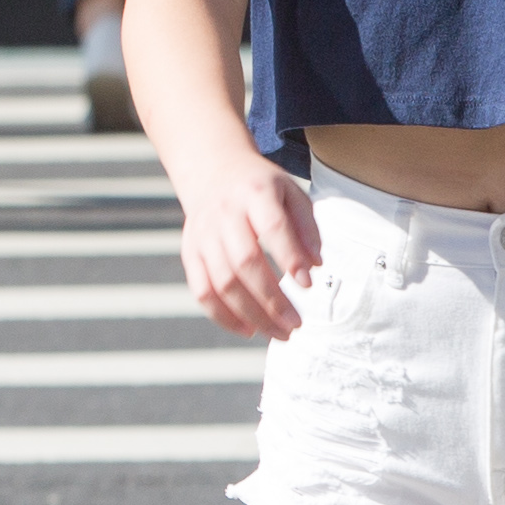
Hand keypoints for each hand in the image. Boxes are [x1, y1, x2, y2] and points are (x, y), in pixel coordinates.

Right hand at [176, 146, 322, 339]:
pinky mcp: (190, 252)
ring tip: (280, 334)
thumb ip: (307, 227)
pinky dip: (223, 316)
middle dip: (272, 299)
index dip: (290, 257)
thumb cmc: (262, 189)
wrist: (213, 171)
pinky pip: (201, 291)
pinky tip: (249, 330)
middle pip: (245, 262)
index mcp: (255, 192)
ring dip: (252, 315)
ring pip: (222, 283)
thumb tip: (315, 267)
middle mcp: (224, 213)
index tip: (308, 285)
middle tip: (296, 324)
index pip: (272, 227)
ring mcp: (203, 235)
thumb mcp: (292, 193)